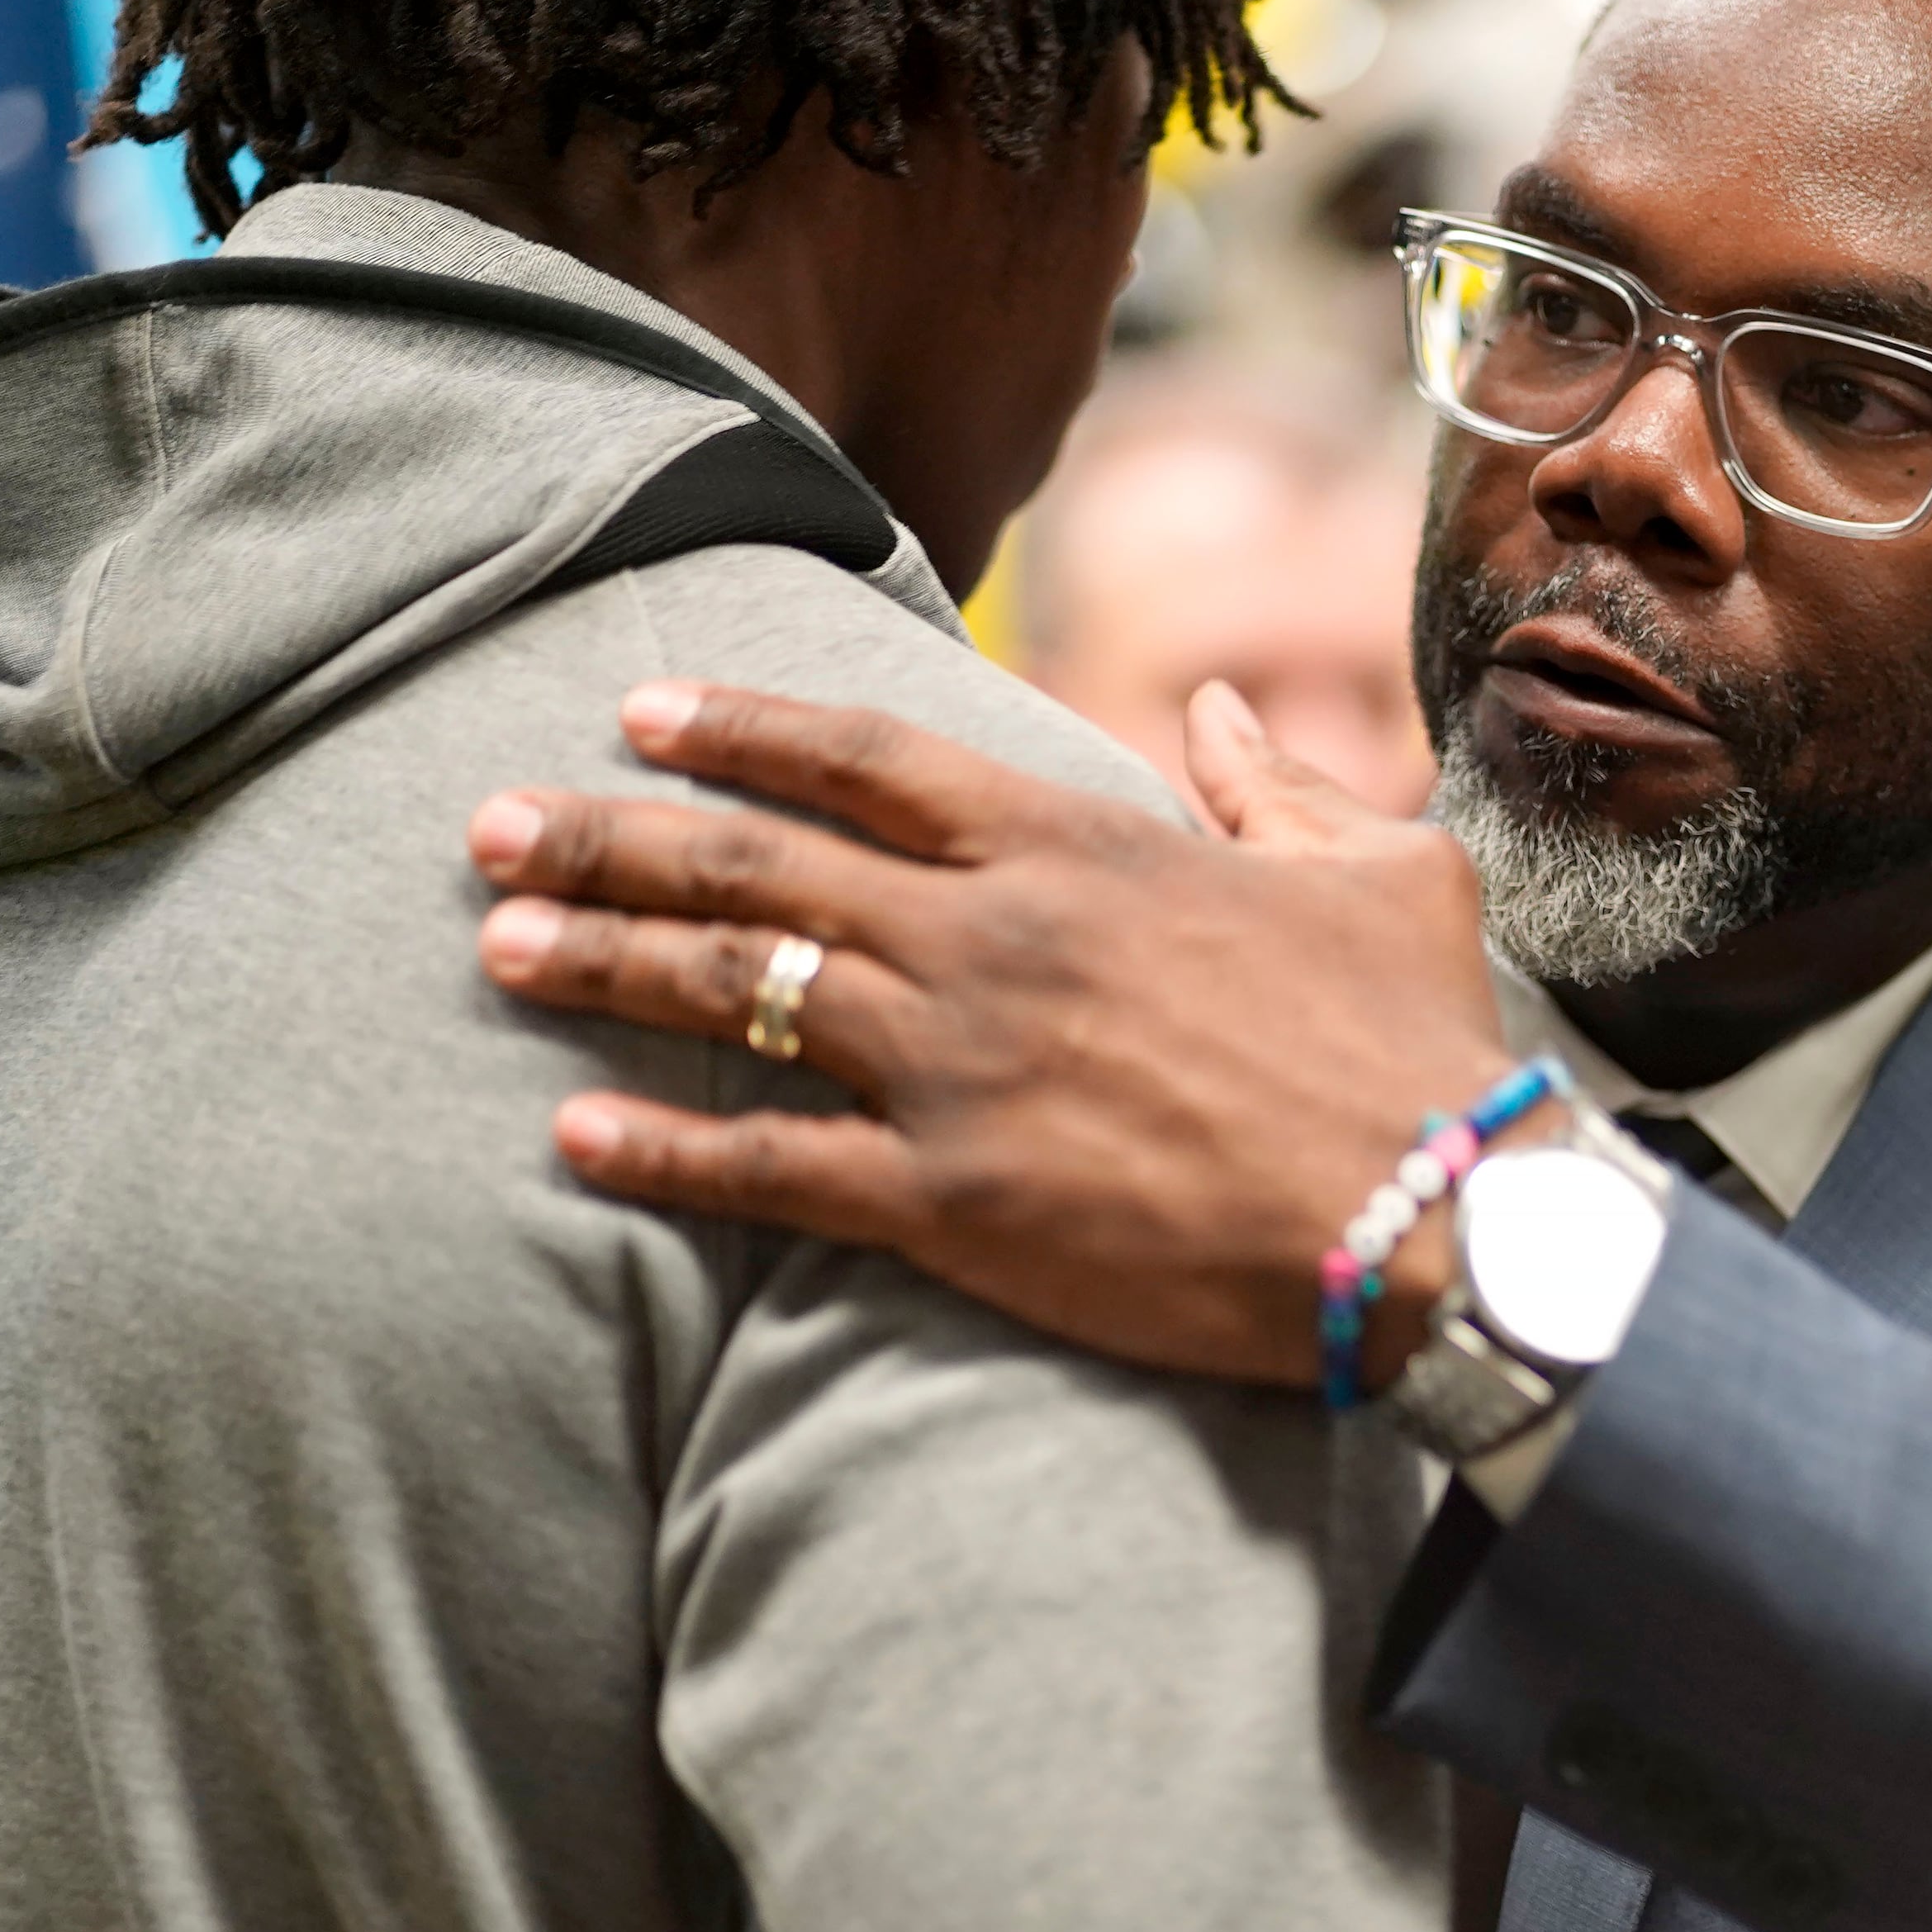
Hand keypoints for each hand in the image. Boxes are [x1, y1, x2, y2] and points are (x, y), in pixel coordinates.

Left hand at [470, 678, 1520, 1386]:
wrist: (1440, 1223)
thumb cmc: (1416, 1049)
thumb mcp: (1380, 872)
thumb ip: (1275, 789)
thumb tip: (1221, 716)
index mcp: (1083, 851)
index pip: (868, 763)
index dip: (742, 727)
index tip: (640, 708)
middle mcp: (995, 942)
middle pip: (760, 863)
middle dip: (610, 834)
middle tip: (491, 826)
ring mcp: (963, 1070)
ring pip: (740, 990)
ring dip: (603, 964)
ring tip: (495, 947)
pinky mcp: (956, 1202)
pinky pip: (771, 1168)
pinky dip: (661, 1149)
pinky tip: (573, 1133)